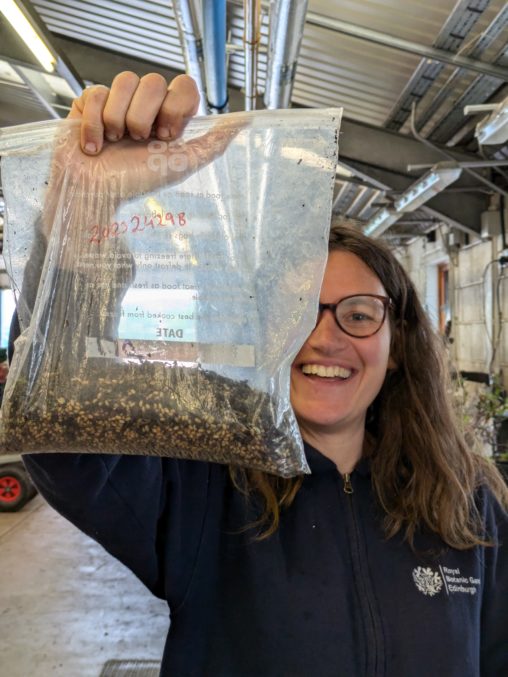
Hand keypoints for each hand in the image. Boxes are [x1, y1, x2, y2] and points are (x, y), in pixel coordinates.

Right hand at [43, 72, 242, 239]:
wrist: (93, 195)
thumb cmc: (134, 183)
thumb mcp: (180, 166)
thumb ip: (212, 144)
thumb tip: (243, 123)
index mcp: (169, 116)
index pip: (184, 85)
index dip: (175, 107)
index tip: (165, 136)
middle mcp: (144, 105)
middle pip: (153, 81)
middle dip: (144, 117)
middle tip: (137, 141)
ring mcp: (116, 101)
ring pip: (124, 80)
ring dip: (118, 119)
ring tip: (115, 143)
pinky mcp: (87, 103)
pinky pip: (95, 93)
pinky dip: (94, 125)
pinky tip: (94, 146)